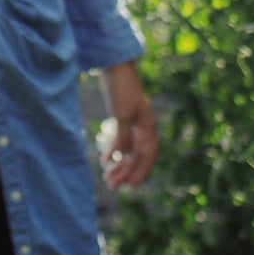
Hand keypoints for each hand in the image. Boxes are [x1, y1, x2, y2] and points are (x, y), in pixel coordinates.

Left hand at [100, 60, 157, 189]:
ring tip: (107, 178)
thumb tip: (123, 156)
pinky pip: (122, 141)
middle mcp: (144, 127)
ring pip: (129, 151)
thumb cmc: (121, 89)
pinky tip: (105, 160)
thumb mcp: (121, 114)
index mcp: (148, 126)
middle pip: (136, 156)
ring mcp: (134, 124)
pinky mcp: (124, 119)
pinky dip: (114, 151)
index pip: (147, 155)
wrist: (114, 68)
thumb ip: (124, 136)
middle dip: (125, 172)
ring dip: (119, 165)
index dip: (140, 172)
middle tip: (111, 186)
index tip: (130, 186)